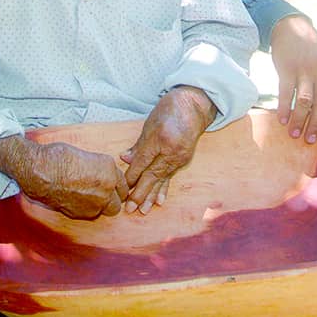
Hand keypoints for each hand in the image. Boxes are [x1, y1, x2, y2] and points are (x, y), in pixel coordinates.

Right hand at [0, 135, 128, 219]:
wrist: (39, 171)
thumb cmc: (59, 158)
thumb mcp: (87, 156)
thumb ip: (101, 169)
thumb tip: (105, 176)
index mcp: (109, 169)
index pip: (124, 184)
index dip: (116, 185)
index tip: (111, 186)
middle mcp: (107, 187)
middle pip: (119, 201)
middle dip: (113, 198)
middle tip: (102, 193)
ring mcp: (96, 202)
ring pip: (108, 210)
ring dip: (102, 206)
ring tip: (88, 197)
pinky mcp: (83, 214)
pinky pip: (92, 214)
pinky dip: (87, 210)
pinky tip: (77, 200)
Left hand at [120, 85, 216, 213]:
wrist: (194, 106)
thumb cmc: (169, 109)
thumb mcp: (150, 123)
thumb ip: (139, 145)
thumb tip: (124, 159)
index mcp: (160, 138)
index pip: (143, 162)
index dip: (132, 176)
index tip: (122, 189)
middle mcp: (172, 150)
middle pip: (153, 175)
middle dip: (140, 193)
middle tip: (129, 208)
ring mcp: (180, 157)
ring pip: (162, 179)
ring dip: (151, 196)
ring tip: (143, 210)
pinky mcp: (183, 160)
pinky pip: (170, 177)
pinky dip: (163, 189)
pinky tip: (159, 202)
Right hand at [270, 15, 316, 141]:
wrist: (291, 27)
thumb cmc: (310, 49)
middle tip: (310, 139)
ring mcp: (304, 70)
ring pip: (305, 101)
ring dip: (299, 120)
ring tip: (294, 133)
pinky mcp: (287, 68)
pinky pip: (286, 93)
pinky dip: (284, 108)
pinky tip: (281, 119)